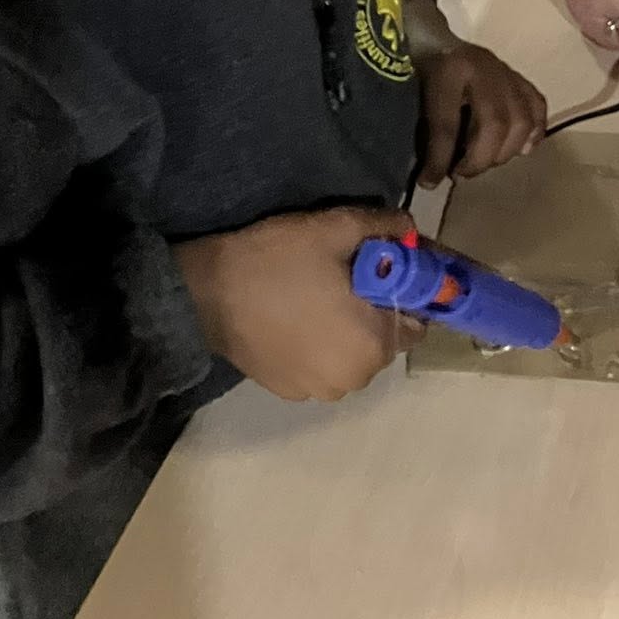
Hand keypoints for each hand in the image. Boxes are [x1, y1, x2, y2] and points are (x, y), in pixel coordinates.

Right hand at [175, 206, 422, 402]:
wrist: (204, 293)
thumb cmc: (277, 260)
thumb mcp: (335, 228)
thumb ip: (384, 226)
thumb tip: (410, 228)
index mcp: (374, 344)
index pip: (414, 323)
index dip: (401, 295)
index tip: (378, 273)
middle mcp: (354, 379)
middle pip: (381, 341)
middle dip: (369, 314)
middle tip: (340, 280)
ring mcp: (318, 391)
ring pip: (349, 356)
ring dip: (342, 334)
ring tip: (312, 300)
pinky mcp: (288, 392)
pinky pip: (318, 368)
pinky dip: (314, 349)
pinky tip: (291, 321)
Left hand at [404, 0, 546, 184]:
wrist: (432, 37)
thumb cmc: (416, 69)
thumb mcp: (410, 94)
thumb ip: (421, 129)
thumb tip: (429, 176)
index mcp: (448, 70)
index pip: (446, 122)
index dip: (439, 158)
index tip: (430, 182)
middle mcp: (483, 68)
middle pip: (494, 121)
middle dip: (480, 158)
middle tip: (461, 174)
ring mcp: (505, 71)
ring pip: (521, 117)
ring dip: (506, 151)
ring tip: (486, 162)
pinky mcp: (518, 77)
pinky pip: (537, 105)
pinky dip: (534, 131)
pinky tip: (522, 149)